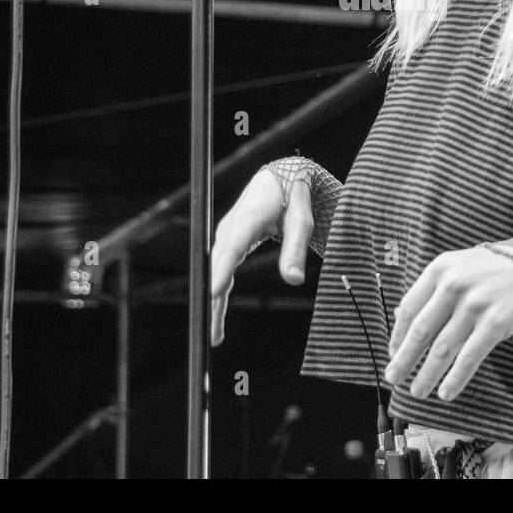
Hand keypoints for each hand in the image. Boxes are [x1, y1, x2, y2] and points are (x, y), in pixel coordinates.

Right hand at [209, 166, 312, 346]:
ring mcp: (227, 235)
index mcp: (248, 217)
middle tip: (210, 329)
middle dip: (212, 296)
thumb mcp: (302, 222)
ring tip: (214, 334)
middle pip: (218, 266)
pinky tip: (218, 318)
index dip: (221, 271)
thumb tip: (295, 280)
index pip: (232, 248)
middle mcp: (231, 227)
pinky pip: (222, 271)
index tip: (213, 293)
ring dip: (214, 301)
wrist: (282, 178)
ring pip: (216, 271)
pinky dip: (219, 293)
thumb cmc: (295, 198)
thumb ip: (295, 250)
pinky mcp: (230, 242)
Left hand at [384, 246, 512, 400]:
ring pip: (443, 348)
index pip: (409, 308)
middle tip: (394, 377)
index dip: (398, 336)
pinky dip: (456, 378)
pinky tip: (446, 392)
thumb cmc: (491, 270)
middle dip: (404, 359)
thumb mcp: (457, 267)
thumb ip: (431, 290)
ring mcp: (475, 304)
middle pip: (421, 331)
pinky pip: (470, 357)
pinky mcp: (495, 322)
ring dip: (427, 374)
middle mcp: (454, 285)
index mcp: (440, 270)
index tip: (392, 353)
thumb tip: (399, 318)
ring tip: (419, 391)